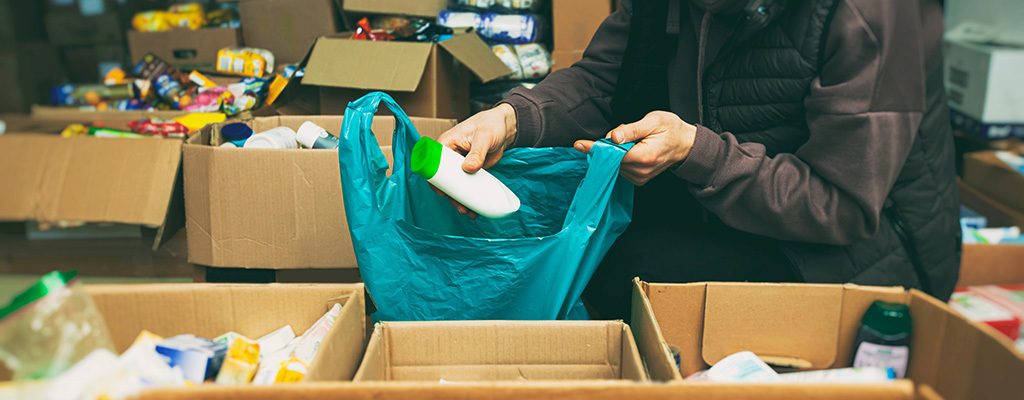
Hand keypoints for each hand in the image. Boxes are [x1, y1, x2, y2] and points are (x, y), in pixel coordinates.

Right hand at [433, 103, 517, 218]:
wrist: (505, 127)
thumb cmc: (491, 125)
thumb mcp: (484, 137)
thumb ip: (477, 152)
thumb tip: (468, 168)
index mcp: (446, 144)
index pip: (434, 164)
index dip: (436, 180)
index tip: (443, 193)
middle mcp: (450, 155)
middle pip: (445, 179)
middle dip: (451, 195)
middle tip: (460, 207)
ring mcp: (460, 164)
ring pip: (456, 185)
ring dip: (460, 199)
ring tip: (469, 212)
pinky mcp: (471, 170)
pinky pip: (467, 185)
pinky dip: (470, 196)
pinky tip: (474, 207)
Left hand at [573, 111, 695, 185]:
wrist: (686, 145)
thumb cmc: (672, 129)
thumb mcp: (654, 121)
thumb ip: (632, 130)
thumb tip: (613, 137)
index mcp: (644, 157)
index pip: (612, 154)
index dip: (594, 148)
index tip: (578, 144)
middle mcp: (640, 171)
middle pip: (611, 159)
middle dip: (610, 145)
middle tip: (624, 132)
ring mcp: (639, 178)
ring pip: (614, 164)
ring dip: (616, 151)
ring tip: (634, 140)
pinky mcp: (638, 179)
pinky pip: (620, 168)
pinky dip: (620, 158)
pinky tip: (632, 149)